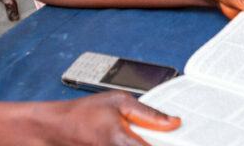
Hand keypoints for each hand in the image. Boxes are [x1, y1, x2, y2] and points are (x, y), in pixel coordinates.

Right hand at [47, 91, 179, 144]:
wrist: (55, 128)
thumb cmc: (82, 113)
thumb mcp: (117, 101)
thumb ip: (148, 113)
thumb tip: (173, 122)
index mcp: (124, 143)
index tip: (188, 141)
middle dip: (157, 144)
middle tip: (165, 137)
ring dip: (146, 144)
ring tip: (146, 137)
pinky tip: (137, 141)